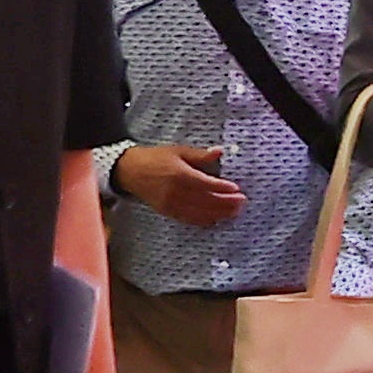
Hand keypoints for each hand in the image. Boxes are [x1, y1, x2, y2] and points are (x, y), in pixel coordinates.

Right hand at [120, 142, 244, 226]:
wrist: (130, 171)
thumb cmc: (156, 158)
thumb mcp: (178, 151)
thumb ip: (200, 155)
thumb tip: (220, 151)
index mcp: (179, 175)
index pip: (206, 184)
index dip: (222, 188)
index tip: (237, 189)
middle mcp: (175, 192)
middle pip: (206, 201)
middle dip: (226, 203)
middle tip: (242, 202)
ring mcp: (171, 204)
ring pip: (199, 213)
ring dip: (219, 213)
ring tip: (234, 212)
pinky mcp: (167, 212)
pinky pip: (189, 219)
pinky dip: (204, 220)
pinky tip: (216, 219)